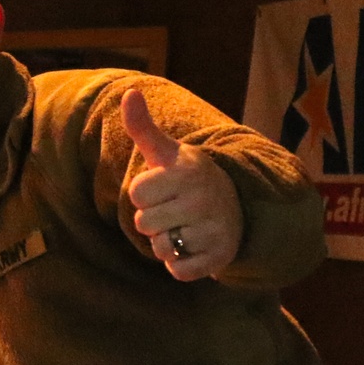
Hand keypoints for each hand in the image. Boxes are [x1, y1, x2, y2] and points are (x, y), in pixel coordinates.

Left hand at [121, 88, 242, 282]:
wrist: (235, 206)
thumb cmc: (187, 178)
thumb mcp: (166, 152)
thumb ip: (143, 127)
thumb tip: (129, 93)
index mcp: (187, 173)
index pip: (136, 193)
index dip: (143, 193)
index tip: (163, 187)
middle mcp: (203, 201)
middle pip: (143, 224)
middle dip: (152, 219)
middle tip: (174, 209)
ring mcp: (213, 231)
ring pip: (160, 248)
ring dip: (166, 242)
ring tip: (184, 226)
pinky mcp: (218, 258)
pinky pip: (178, 272)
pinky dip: (179, 264)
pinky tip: (193, 246)